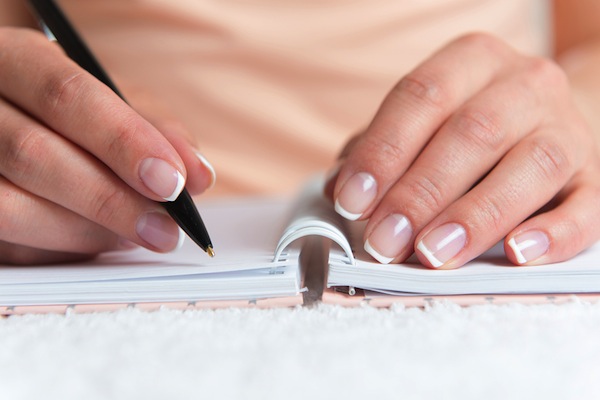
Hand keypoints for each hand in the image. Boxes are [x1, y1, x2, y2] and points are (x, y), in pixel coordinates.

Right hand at [0, 28, 214, 264]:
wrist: (14, 111)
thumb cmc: (72, 107)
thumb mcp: (114, 99)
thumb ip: (157, 130)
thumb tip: (199, 177)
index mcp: (17, 60)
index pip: (66, 96)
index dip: (123, 143)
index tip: (173, 184)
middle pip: (31, 153)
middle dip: (110, 200)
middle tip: (165, 230)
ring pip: (9, 206)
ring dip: (85, 232)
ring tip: (138, 237)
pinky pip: (7, 243)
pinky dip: (60, 249)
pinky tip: (101, 241)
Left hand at [329, 33, 599, 268]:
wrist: (545, 123)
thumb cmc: (466, 129)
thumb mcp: (420, 124)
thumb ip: (379, 150)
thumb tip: (339, 190)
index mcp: (472, 61)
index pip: (423, 96)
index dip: (384, 150)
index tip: (353, 201)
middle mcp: (526, 84)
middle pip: (474, 132)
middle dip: (421, 192)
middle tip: (385, 240)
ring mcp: (568, 129)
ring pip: (531, 165)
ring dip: (477, 215)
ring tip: (434, 253)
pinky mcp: (596, 177)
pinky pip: (587, 206)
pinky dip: (554, 233)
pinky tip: (517, 253)